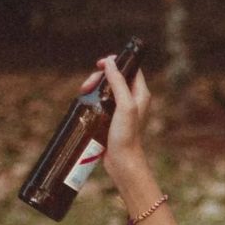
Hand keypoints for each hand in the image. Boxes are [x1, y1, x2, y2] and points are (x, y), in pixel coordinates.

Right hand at [79, 56, 151, 185]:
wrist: (123, 162)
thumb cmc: (127, 136)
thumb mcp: (124, 106)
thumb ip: (119, 83)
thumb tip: (111, 63)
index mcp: (141, 94)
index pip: (131, 68)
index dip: (117, 62)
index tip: (101, 64)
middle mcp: (134, 100)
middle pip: (116, 77)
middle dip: (100, 76)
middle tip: (88, 84)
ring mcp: (123, 110)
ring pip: (107, 88)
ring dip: (94, 86)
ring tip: (83, 92)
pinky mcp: (113, 118)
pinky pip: (102, 101)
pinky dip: (93, 98)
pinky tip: (85, 101)